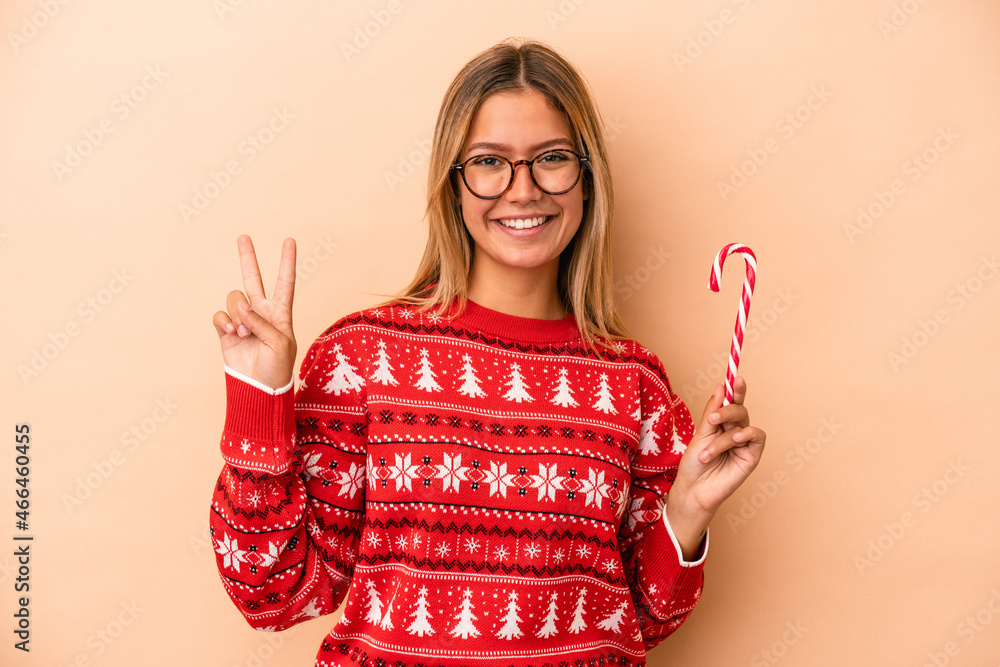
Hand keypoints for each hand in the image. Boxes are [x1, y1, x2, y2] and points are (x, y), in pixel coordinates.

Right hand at [211, 235, 297, 389]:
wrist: (259, 388)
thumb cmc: (277, 367)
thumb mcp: (279, 343)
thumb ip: (260, 321)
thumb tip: (241, 306)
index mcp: (281, 312)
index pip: (285, 282)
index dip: (287, 262)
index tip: (289, 240)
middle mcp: (261, 312)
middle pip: (253, 279)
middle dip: (248, 258)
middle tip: (243, 236)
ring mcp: (243, 320)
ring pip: (234, 299)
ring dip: (237, 314)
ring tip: (245, 333)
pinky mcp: (227, 331)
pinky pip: (221, 315)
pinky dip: (225, 322)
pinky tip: (233, 333)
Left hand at [664, 377, 765, 555]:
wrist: (693, 490)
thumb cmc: (694, 465)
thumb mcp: (700, 434)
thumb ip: (712, 412)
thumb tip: (721, 387)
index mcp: (721, 425)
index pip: (731, 403)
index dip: (735, 390)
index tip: (735, 377)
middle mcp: (734, 432)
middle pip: (739, 410)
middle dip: (727, 410)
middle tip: (713, 420)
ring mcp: (744, 444)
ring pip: (743, 423)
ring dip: (725, 435)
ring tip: (708, 451)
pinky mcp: (752, 456)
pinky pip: (757, 437)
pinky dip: (745, 435)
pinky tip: (733, 441)